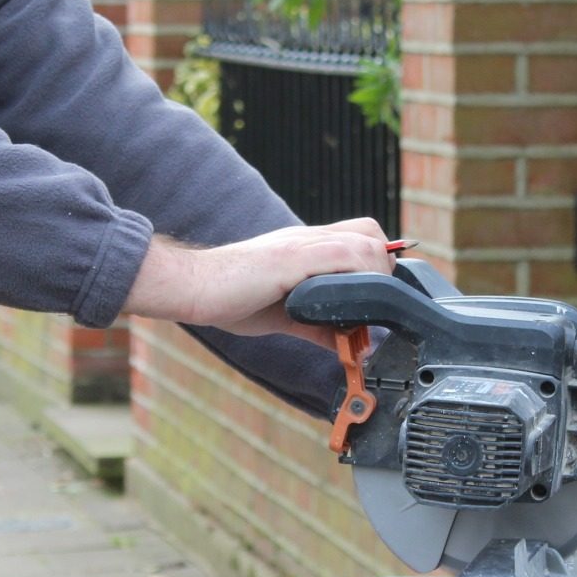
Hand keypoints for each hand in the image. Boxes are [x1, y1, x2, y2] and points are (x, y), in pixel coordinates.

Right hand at [122, 218, 394, 347]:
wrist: (193, 286)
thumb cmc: (230, 297)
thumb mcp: (286, 316)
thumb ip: (318, 326)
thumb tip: (349, 345)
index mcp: (307, 247)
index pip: (361, 236)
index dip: (377, 263)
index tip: (376, 298)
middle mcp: (309, 238)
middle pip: (371, 232)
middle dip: (383, 270)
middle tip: (372, 305)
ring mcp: (302, 243)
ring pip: (365, 243)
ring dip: (374, 278)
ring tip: (362, 311)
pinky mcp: (293, 256)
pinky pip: (344, 257)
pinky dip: (357, 282)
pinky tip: (347, 310)